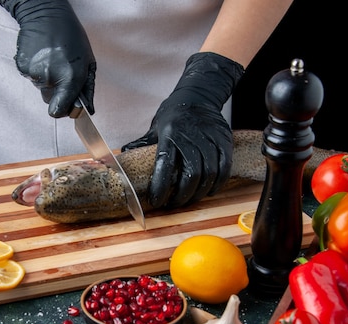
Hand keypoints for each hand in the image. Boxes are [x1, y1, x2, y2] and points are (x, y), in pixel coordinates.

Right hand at [0, 0, 95, 116]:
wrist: (46, 15)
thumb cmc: (72, 37)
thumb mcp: (88, 63)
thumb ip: (87, 89)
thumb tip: (87, 110)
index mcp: (70, 78)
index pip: (59, 111)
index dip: (62, 110)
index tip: (65, 105)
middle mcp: (51, 78)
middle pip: (49, 100)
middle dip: (55, 91)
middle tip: (60, 70)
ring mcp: (35, 73)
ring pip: (41, 88)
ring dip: (46, 79)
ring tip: (51, 59)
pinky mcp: (23, 67)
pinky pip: (31, 78)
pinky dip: (35, 70)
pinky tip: (41, 56)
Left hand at [122, 52, 243, 208]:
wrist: (199, 95)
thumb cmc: (174, 114)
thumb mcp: (155, 127)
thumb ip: (143, 144)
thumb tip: (122, 159)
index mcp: (170, 133)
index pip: (165, 164)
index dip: (161, 186)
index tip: (157, 200)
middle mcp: (191, 136)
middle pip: (191, 174)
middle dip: (182, 195)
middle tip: (174, 204)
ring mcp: (210, 138)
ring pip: (209, 173)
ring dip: (199, 193)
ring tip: (190, 200)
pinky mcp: (224, 140)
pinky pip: (225, 167)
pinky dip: (217, 183)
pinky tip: (208, 191)